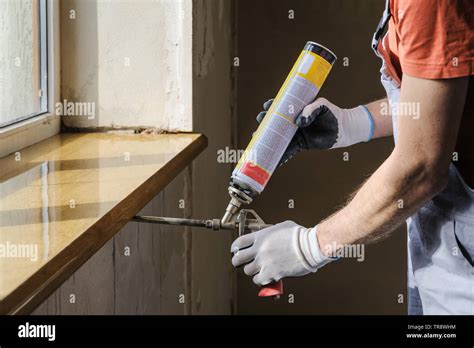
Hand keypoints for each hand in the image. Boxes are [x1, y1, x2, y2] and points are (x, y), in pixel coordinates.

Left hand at [230, 221, 334, 285]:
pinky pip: (258, 280)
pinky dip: (261, 280)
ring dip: (252, 271)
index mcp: (261, 236)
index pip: (239, 242)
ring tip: (259, 269)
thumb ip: (271, 232)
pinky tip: (266, 276)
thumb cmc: (300, 236)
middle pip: (238, 258)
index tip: (236, 251)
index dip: (235, 248)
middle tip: (242, 262)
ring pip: (248, 271)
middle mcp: (260, 249)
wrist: (309, 246)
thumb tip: (270, 234)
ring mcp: (264, 262)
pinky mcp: (271, 273)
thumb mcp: (282, 227)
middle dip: (238, 261)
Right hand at [256, 98, 373, 164]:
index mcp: (296, 109)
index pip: (280, 107)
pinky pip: (287, 150)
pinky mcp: (300, 145)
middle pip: (274, 124)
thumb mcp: (322, 106)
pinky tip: (272, 160)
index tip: (266, 108)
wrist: (344, 128)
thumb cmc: (333, 114)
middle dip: (264, 126)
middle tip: (258, 129)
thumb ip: (311, 110)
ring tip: (257, 146)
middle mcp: (292, 122)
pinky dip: (280, 156)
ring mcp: (295, 134)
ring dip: (268, 142)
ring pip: (278, 138)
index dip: (271, 108)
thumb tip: (299, 121)